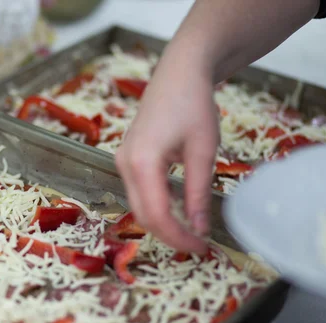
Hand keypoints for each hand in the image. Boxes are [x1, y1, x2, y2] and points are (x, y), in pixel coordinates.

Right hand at [115, 61, 219, 253]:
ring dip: (163, 222)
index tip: (201, 247)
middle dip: (169, 234)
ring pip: (138, 205)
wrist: (179, 72)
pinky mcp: (127, 158)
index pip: (156, 215)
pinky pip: (139, 191)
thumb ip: (198, 192)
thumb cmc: (193, 104)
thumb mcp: (203, 151)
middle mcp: (124, 164)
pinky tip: (179, 208)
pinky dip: (157, 206)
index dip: (178, 237)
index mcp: (142, 162)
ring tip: (192, 230)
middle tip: (198, 244)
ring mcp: (122, 160)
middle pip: (141, 214)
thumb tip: (199, 228)